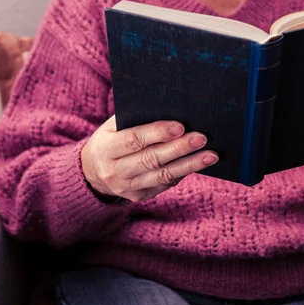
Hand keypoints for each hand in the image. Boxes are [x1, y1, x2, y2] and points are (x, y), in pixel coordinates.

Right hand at [81, 116, 218, 201]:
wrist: (92, 171)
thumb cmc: (111, 139)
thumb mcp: (112, 127)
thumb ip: (135, 118)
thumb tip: (170, 108)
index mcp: (105, 148)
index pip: (134, 139)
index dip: (157, 133)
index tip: (180, 126)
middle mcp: (113, 171)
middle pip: (152, 159)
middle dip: (180, 148)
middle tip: (202, 138)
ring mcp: (126, 187)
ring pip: (162, 176)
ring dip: (189, 165)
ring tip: (211, 155)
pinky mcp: (138, 197)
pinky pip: (164, 185)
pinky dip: (183, 173)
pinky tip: (198, 164)